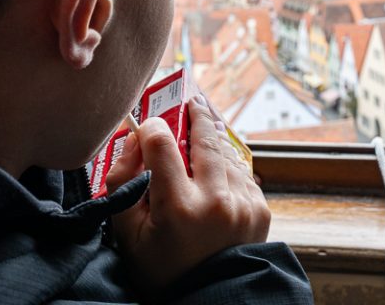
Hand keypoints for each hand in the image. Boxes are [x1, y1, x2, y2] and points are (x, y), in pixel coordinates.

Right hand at [106, 96, 270, 288]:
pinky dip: (228, 165)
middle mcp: (215, 201)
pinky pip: (242, 173)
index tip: (148, 125)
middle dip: (196, 115)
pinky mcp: (260, 208)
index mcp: (178, 208)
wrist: (210, 297)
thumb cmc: (162, 268)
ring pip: (227, 153)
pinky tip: (218, 164)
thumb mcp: (128, 234)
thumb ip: (124, 183)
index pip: (163, 145)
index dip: (153, 128)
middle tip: (191, 99)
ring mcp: (243, 203)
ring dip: (214, 139)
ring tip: (204, 124)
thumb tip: (135, 140)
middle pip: (205, 138)